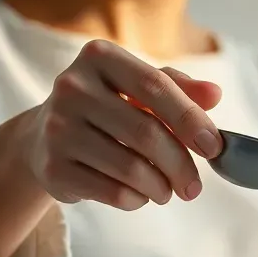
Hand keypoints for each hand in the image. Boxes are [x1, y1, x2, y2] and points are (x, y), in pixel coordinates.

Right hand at [22, 39, 223, 209]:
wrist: (43, 137)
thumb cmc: (106, 107)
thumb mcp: (139, 87)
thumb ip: (178, 88)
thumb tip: (214, 94)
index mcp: (99, 57)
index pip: (155, 85)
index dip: (190, 118)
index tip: (214, 147)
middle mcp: (72, 87)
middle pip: (146, 132)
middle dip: (180, 165)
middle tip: (194, 186)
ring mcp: (57, 128)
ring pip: (130, 167)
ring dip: (160, 187)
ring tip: (168, 191)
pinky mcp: (52, 168)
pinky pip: (111, 191)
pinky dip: (136, 199)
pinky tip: (140, 195)